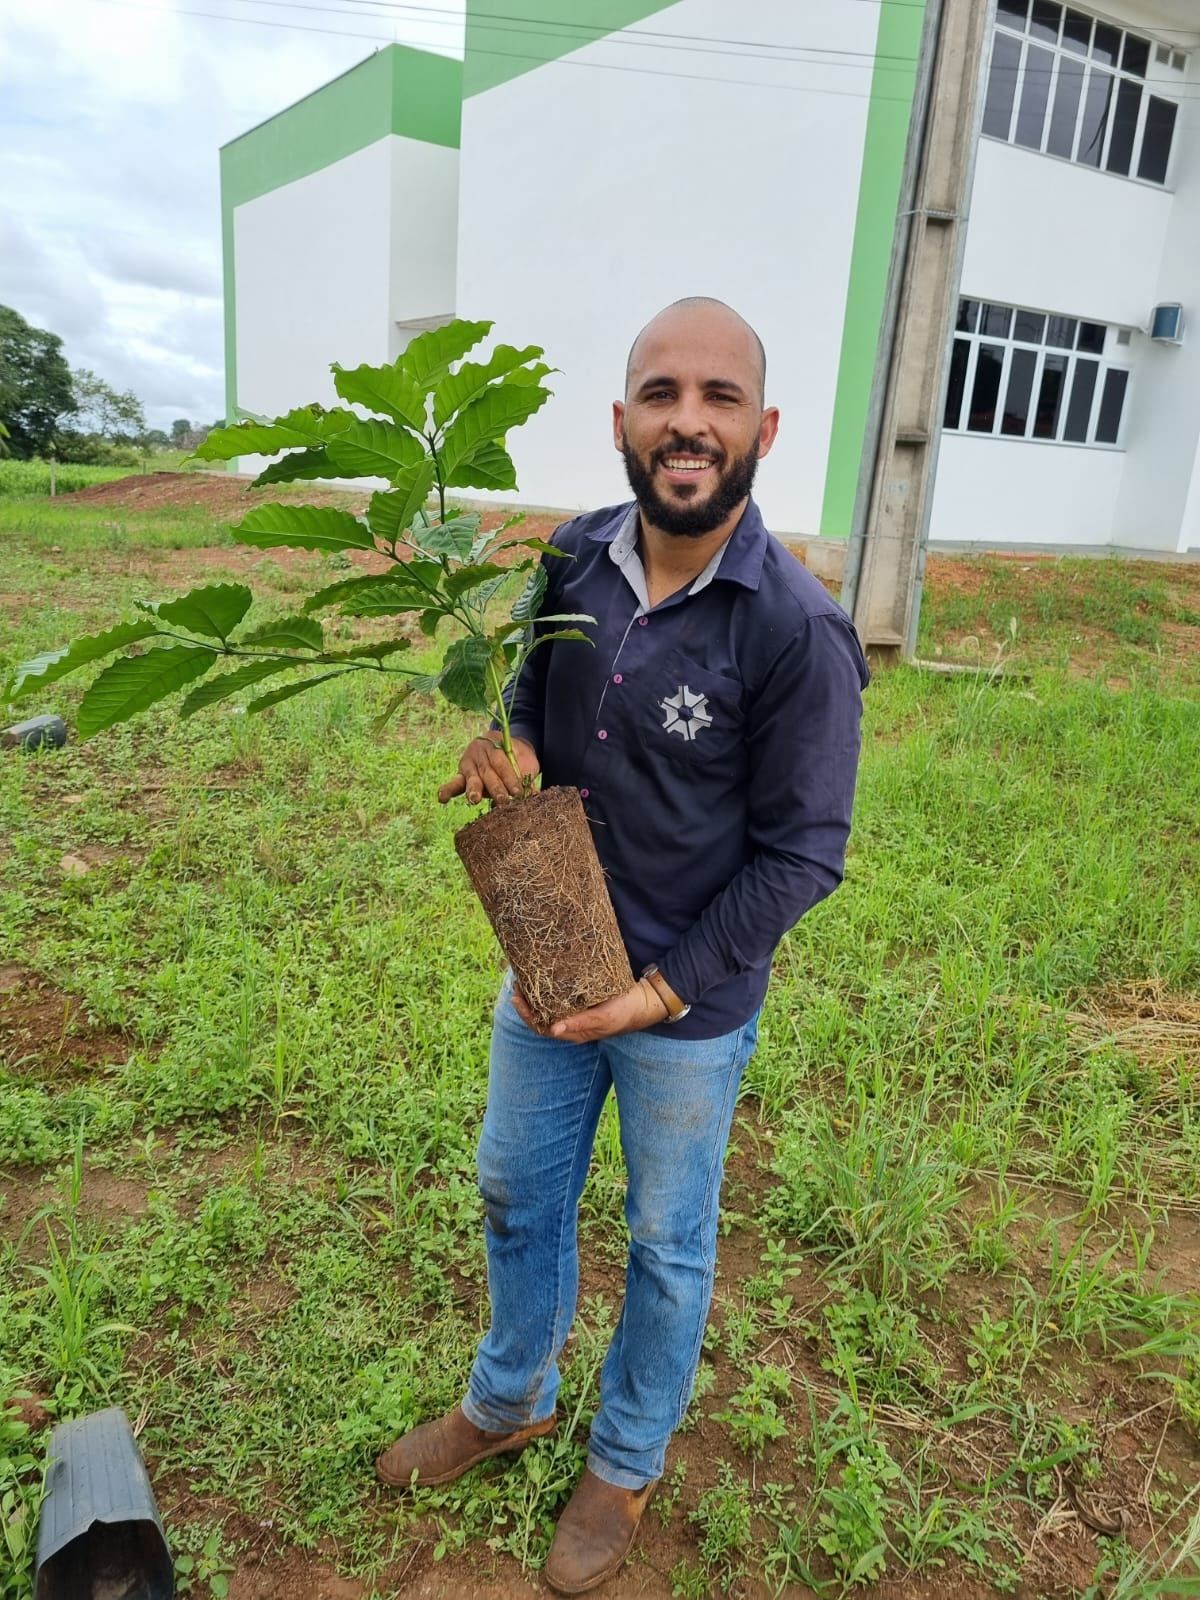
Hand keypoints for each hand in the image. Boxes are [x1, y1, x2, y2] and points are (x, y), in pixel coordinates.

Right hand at [438, 736, 539, 804]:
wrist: (503, 744)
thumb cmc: (517, 755)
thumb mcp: (524, 758)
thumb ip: (527, 774)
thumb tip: (534, 795)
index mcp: (495, 744)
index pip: (502, 762)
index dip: (510, 777)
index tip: (519, 792)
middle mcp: (479, 752)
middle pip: (488, 772)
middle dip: (496, 787)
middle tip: (503, 800)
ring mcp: (468, 763)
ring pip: (471, 778)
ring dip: (473, 790)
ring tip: (474, 799)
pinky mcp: (461, 775)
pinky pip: (454, 783)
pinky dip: (447, 790)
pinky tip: (442, 798)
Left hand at [512, 979, 668, 1042]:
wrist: (644, 1002)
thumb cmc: (625, 1012)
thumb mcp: (603, 1017)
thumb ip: (580, 1023)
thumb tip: (553, 1030)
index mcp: (574, 1032)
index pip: (542, 1027)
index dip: (526, 1014)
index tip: (516, 997)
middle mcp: (571, 1024)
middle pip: (540, 1017)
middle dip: (525, 1003)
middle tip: (516, 984)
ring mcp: (576, 1013)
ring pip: (548, 1007)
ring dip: (534, 996)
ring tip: (524, 979)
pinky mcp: (582, 1002)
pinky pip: (559, 998)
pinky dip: (547, 990)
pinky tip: (543, 978)